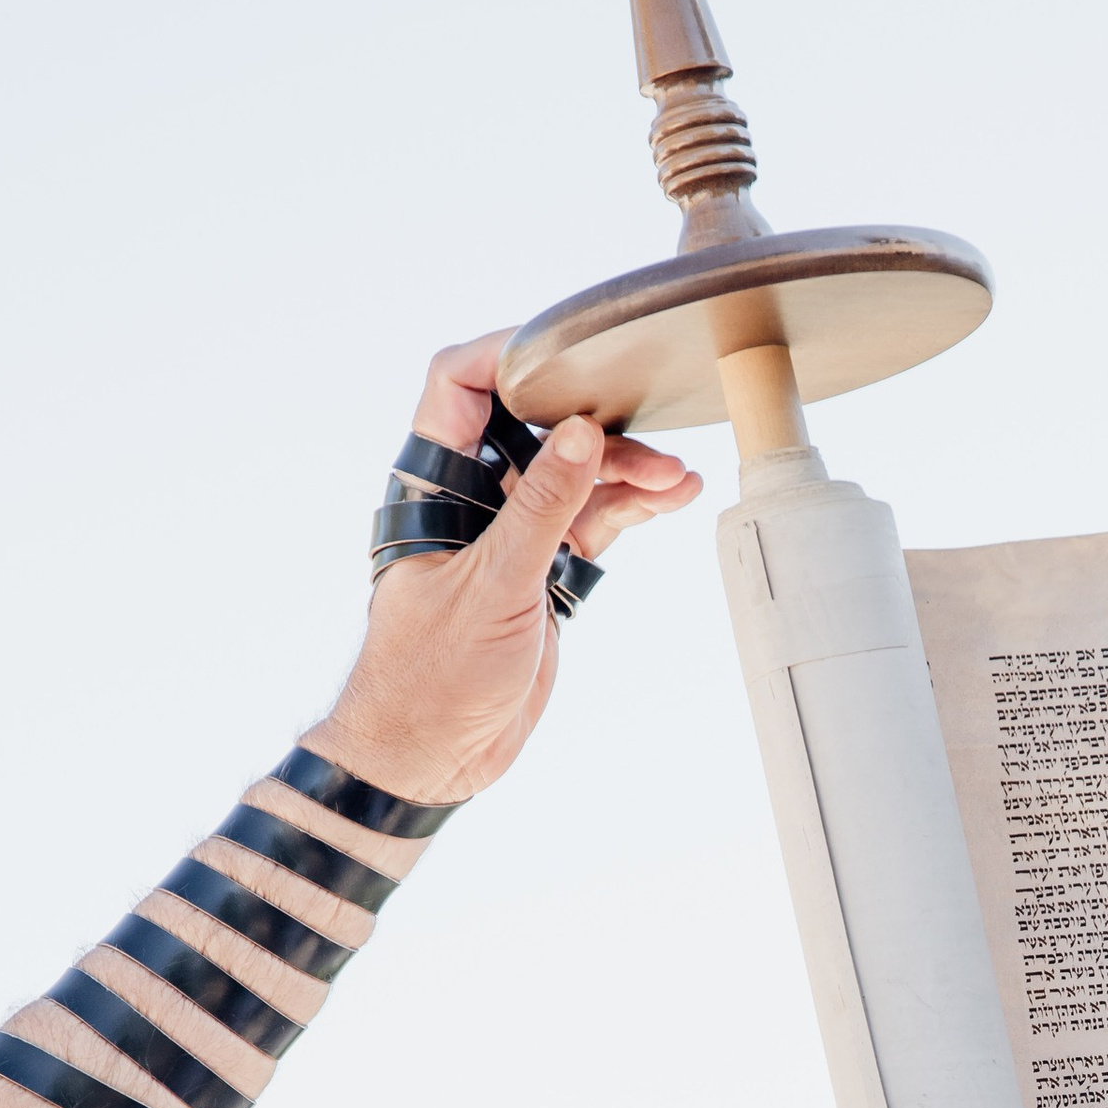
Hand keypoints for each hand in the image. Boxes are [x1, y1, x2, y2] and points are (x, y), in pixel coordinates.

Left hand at [310, 332, 703, 802]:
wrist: (434, 755)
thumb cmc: (431, 675)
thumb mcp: (493, 586)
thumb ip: (541, 509)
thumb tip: (579, 433)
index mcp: (431, 484)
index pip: (461, 385)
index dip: (510, 357)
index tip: (569, 352)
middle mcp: (470, 497)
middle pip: (536, 428)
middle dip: (596, 425)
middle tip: (649, 437)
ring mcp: (511, 535)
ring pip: (575, 477)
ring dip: (627, 472)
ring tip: (677, 477)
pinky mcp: (542, 573)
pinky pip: (592, 524)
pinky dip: (631, 510)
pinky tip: (673, 498)